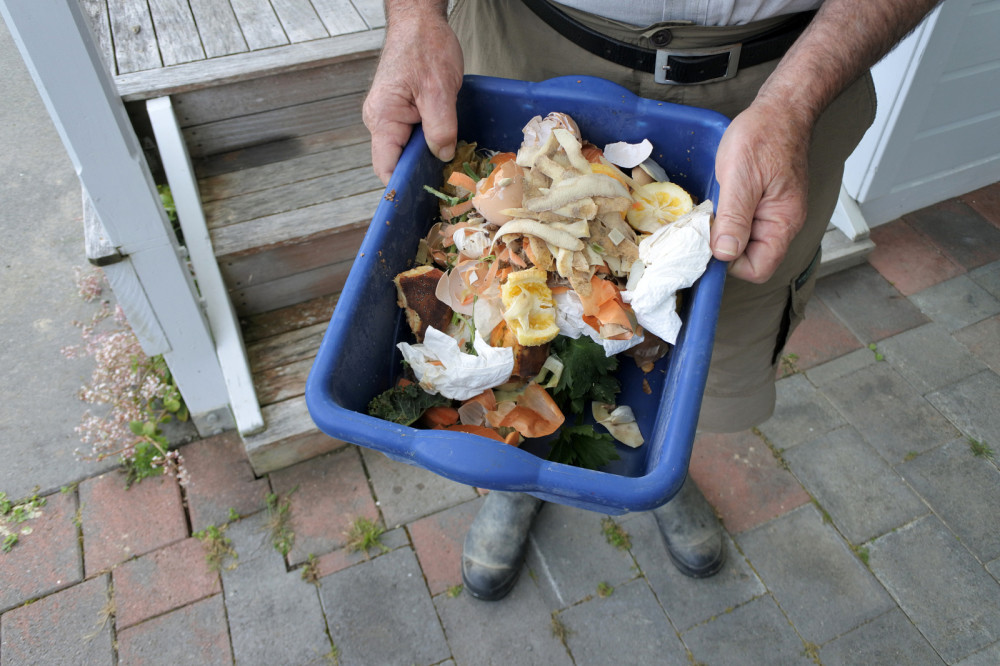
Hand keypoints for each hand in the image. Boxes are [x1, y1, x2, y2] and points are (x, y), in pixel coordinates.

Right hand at [362, 9, 463, 184]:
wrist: (418, 21)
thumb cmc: (425, 48)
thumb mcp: (439, 90)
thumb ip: (440, 128)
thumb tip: (443, 156)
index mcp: (383, 118)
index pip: (386, 167)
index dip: (404, 185)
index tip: (427, 196)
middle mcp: (379, 120)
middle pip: (396, 161)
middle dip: (419, 172)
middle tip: (447, 183)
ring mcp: (388, 115)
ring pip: (405, 149)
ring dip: (425, 156)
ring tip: (449, 165)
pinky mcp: (399, 110)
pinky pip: (411, 136)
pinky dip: (427, 142)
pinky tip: (444, 144)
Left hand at [711, 100, 811, 283]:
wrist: (781, 109)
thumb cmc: (764, 135)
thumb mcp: (741, 177)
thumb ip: (734, 218)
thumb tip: (724, 254)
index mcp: (782, 222)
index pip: (758, 269)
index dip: (731, 263)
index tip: (710, 242)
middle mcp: (782, 223)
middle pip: (750, 258)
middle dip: (725, 245)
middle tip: (708, 220)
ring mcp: (774, 214)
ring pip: (744, 240)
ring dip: (725, 230)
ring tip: (716, 204)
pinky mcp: (765, 203)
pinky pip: (744, 223)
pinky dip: (728, 217)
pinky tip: (722, 198)